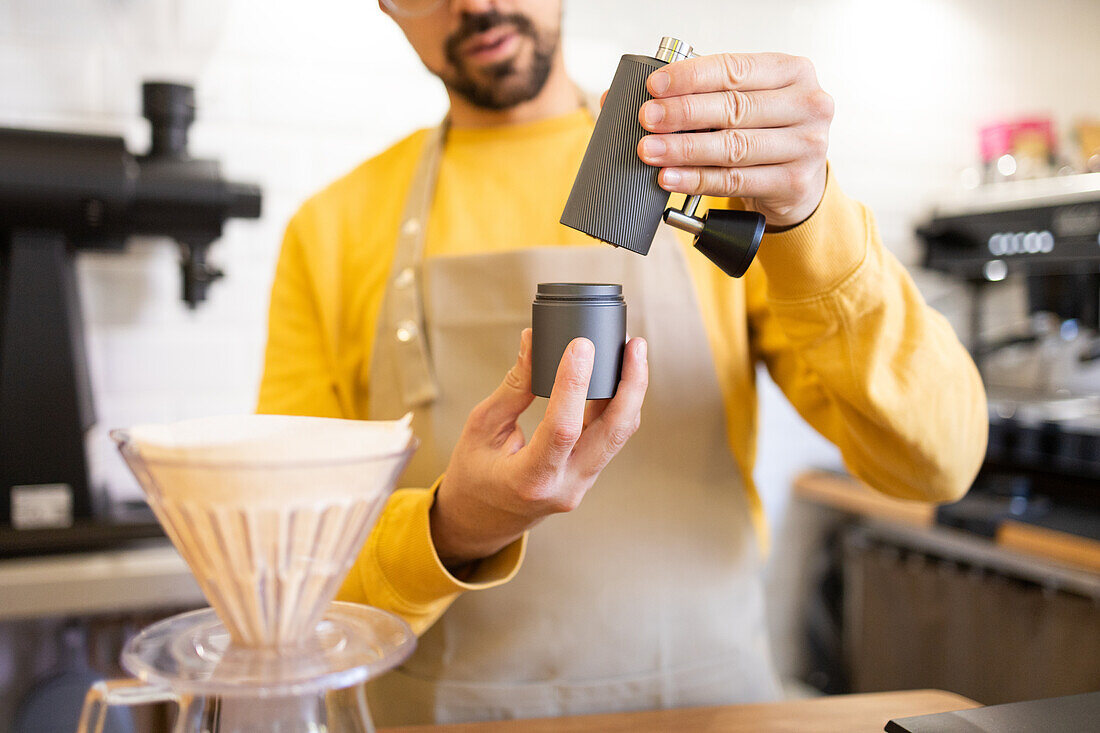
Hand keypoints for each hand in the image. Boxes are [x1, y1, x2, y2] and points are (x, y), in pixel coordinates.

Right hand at [430, 328, 648, 564]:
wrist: (480, 520)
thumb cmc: (473, 475)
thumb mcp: (482, 428)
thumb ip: (514, 387)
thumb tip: (533, 341)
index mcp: (530, 479)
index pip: (563, 428)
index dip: (574, 384)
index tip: (581, 346)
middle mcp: (566, 486)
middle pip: (612, 433)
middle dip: (630, 385)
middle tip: (635, 345)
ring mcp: (582, 483)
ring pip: (618, 434)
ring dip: (630, 392)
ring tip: (632, 352)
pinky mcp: (588, 474)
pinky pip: (610, 437)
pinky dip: (617, 404)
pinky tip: (618, 376)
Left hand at [633, 53, 833, 227]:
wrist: (799, 180)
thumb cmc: (764, 131)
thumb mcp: (748, 101)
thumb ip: (705, 92)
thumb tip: (631, 93)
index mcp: (793, 71)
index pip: (735, 69)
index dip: (691, 77)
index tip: (654, 86)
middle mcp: (807, 104)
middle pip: (734, 108)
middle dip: (682, 113)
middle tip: (647, 119)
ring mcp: (806, 145)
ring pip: (733, 147)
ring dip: (684, 150)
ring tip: (650, 151)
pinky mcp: (794, 182)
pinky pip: (735, 181)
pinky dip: (697, 179)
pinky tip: (670, 178)